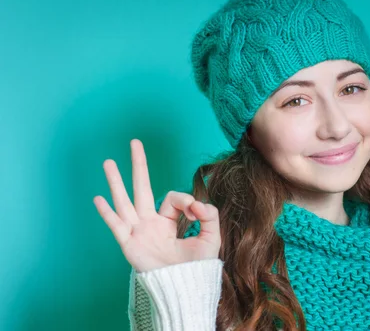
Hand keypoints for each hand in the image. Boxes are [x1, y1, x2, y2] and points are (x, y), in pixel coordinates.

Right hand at [93, 139, 220, 272]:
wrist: (184, 286)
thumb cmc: (197, 266)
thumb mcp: (211, 236)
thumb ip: (209, 215)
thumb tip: (197, 201)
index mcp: (169, 221)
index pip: (173, 198)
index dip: (186, 200)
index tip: (195, 210)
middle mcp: (151, 222)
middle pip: (142, 188)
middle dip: (139, 165)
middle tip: (135, 143)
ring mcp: (139, 231)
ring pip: (125, 201)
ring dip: (116, 181)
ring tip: (108, 162)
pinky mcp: (130, 244)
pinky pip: (117, 225)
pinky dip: (107, 213)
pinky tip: (98, 198)